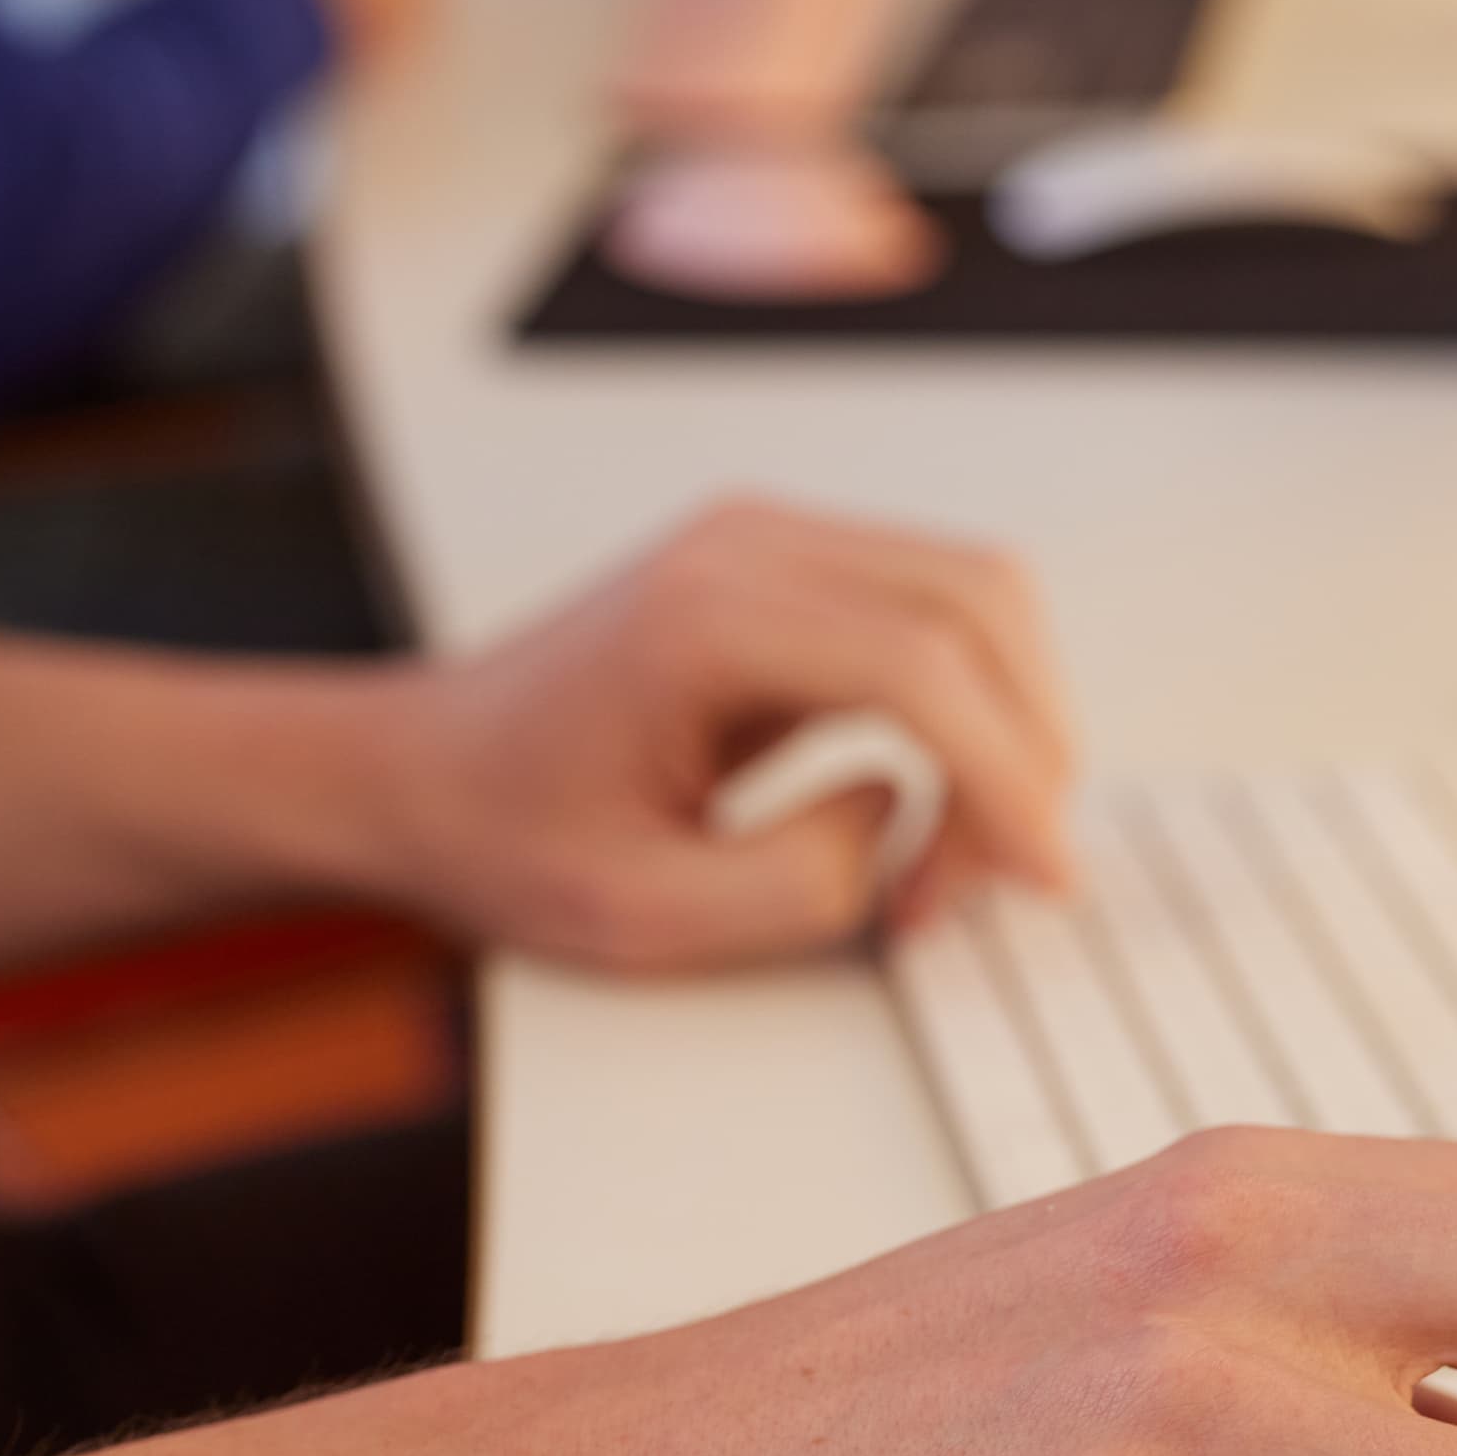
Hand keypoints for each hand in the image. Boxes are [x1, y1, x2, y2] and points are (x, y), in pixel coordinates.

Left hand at [374, 498, 1079, 969]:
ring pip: (975, 595)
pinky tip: (937, 799)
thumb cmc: (503, 839)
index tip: (1040, 878)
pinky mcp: (785, 564)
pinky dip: (970, 701)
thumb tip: (901, 813)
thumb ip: (800, 882)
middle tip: (996, 879)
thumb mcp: (643, 917)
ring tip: (956, 853)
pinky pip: (931, 608)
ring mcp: (769, 538)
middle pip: (978, 601)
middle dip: (1029, 746)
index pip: (921, 663)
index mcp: (702, 620)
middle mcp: (747, 546)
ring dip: (1008, 723)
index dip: (1009, 777)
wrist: (416, 773)